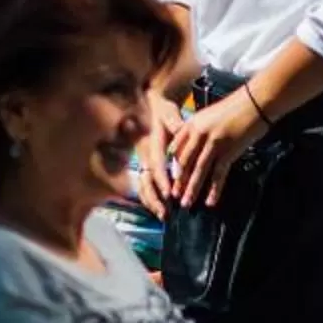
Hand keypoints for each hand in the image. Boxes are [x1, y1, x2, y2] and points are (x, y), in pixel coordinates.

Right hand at [132, 92, 183, 217]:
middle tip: (165, 212)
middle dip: (154, 198)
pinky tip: (159, 210)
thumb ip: (173, 121)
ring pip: (144, 186)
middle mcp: (145, 156)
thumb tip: (178, 127)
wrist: (152, 107)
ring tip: (163, 216)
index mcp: (151, 144)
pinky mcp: (147, 167)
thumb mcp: (168, 111)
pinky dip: (151, 199)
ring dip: (152, 202)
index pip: (156, 166)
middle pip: (146, 181)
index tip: (170, 194)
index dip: (162, 180)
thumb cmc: (163, 110)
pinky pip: (146, 186)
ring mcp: (144, 163)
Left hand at [168, 93, 269, 208]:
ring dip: (192, 189)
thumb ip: (199, 130)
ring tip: (187, 203)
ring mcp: (214, 143)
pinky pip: (219, 174)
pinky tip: (210, 201)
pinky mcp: (229, 150)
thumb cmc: (235, 107)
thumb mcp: (210, 115)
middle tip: (174, 196)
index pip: (176, 148)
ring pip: (199, 170)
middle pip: (185, 162)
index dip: (173, 165)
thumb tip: (193, 149)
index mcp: (193, 123)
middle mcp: (200, 133)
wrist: (256, 102)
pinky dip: (214, 190)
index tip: (169, 178)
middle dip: (179, 181)